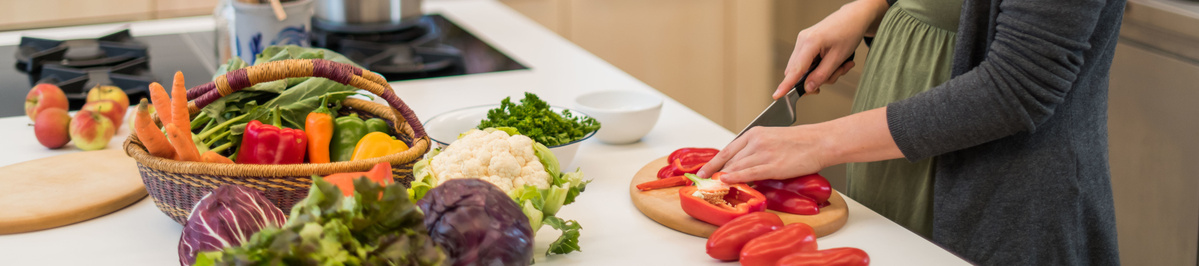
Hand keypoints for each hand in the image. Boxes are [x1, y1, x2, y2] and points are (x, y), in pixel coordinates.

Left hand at [697, 125, 830, 183]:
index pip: (728, 150)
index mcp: (755, 133)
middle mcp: (756, 141)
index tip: (702, 172)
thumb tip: (742, 166)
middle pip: (730, 160)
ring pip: (736, 167)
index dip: (713, 163)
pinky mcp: (773, 165)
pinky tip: (725, 181)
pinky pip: (749, 172)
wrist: (820, 141)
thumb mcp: (773, 140)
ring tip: (713, 188)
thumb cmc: (801, 142)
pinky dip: (735, 177)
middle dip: (716, 174)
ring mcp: (763, 153)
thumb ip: (756, 151)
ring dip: (723, 178)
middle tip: (706, 185)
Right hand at [773, 0, 888, 98]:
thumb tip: (808, 88)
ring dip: (821, 73)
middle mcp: (802, 40)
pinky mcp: (806, 43)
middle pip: (798, 72)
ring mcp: (803, 41)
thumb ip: (822, 75)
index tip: (777, 95)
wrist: (854, 17)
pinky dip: (820, 67)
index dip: (786, 85)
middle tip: (834, 75)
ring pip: (804, 69)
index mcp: (810, 42)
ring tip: (840, 65)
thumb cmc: (849, 32)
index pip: (795, 69)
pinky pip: (808, 62)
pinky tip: (833, 62)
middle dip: (815, 79)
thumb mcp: (839, 57)